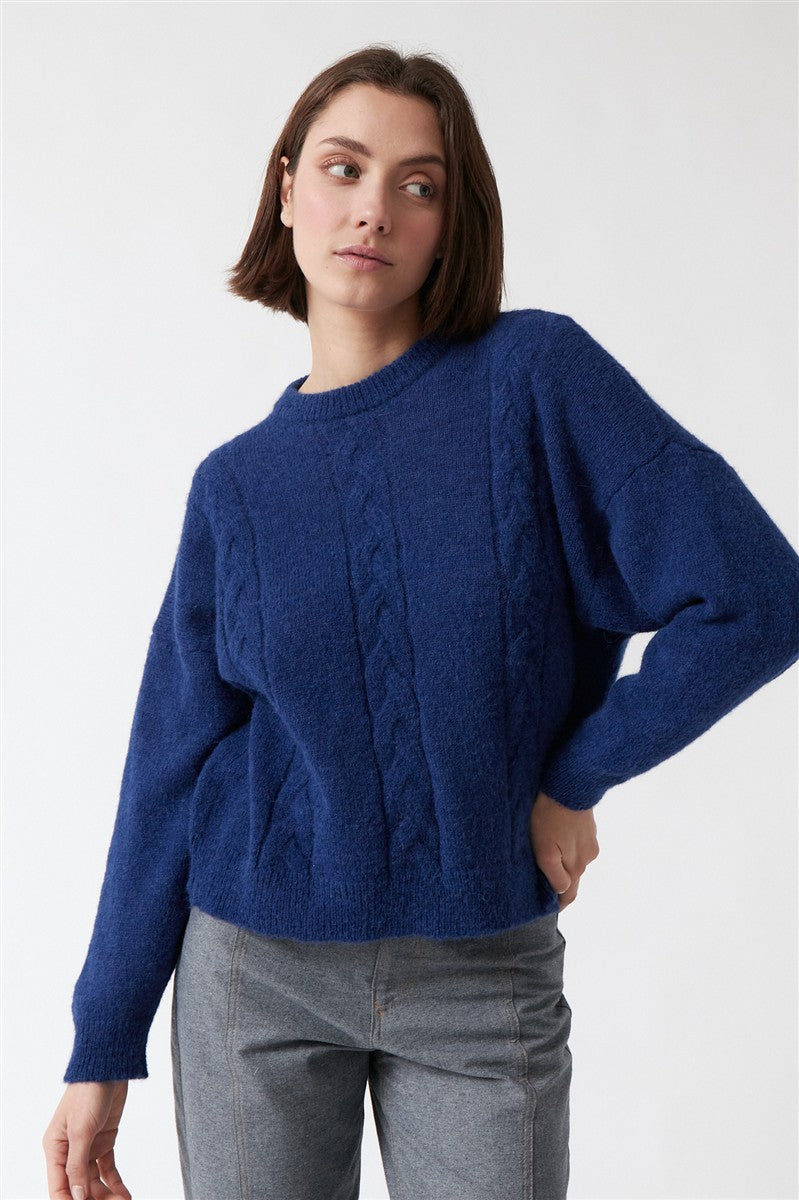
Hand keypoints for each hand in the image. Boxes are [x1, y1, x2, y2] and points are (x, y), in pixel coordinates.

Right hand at [42, 1080, 131, 1199]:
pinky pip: (107, 1168)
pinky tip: (124, 1193)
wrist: (109, 1067)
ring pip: (94, 1180)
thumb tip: (77, 1196)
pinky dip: (115, 1182)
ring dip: (107, 1194)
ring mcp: (87, 1146)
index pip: (59, 1186)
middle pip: (78, 1186)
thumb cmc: (88, 1092)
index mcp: (55, 1148)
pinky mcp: (104, 1140)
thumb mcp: (81, 1130)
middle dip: (93, 1199)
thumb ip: (78, 1165)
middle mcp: (69, 1150)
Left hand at [529, 789, 598, 909]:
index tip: (545, 905)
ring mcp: (591, 841)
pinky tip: (555, 835)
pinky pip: (577, 844)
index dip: (558, 903)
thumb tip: (562, 891)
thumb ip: (555, 875)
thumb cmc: (549, 818)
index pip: (569, 895)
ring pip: (575, 860)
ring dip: (563, 861)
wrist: (567, 785)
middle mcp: (588, 858)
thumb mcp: (544, 851)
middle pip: (572, 877)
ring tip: (545, 851)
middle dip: (558, 880)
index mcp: (576, 866)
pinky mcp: (589, 828)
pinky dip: (567, 846)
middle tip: (538, 874)